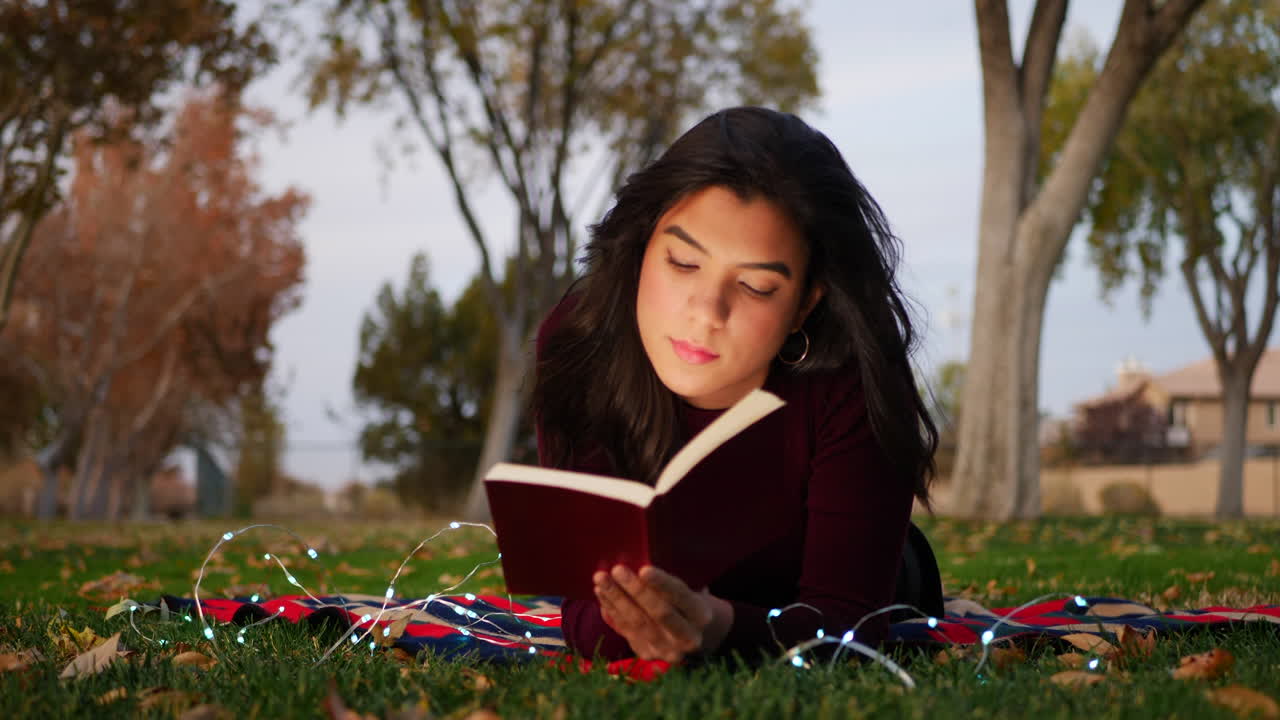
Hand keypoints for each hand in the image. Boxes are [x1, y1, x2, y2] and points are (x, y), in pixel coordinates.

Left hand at [593, 564, 732, 662]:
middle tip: (617, 569)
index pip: (681, 597)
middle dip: (636, 590)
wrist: (687, 633)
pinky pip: (626, 630)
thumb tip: (640, 563)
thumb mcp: (688, 589)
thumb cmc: (683, 600)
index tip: (643, 568)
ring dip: (617, 599)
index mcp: (701, 615)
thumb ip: (670, 582)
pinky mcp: (648, 655)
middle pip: (659, 613)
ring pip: (638, 623)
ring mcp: (667, 650)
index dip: (662, 583)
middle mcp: (688, 637)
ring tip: (601, 579)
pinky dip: (612, 610)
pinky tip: (601, 593)